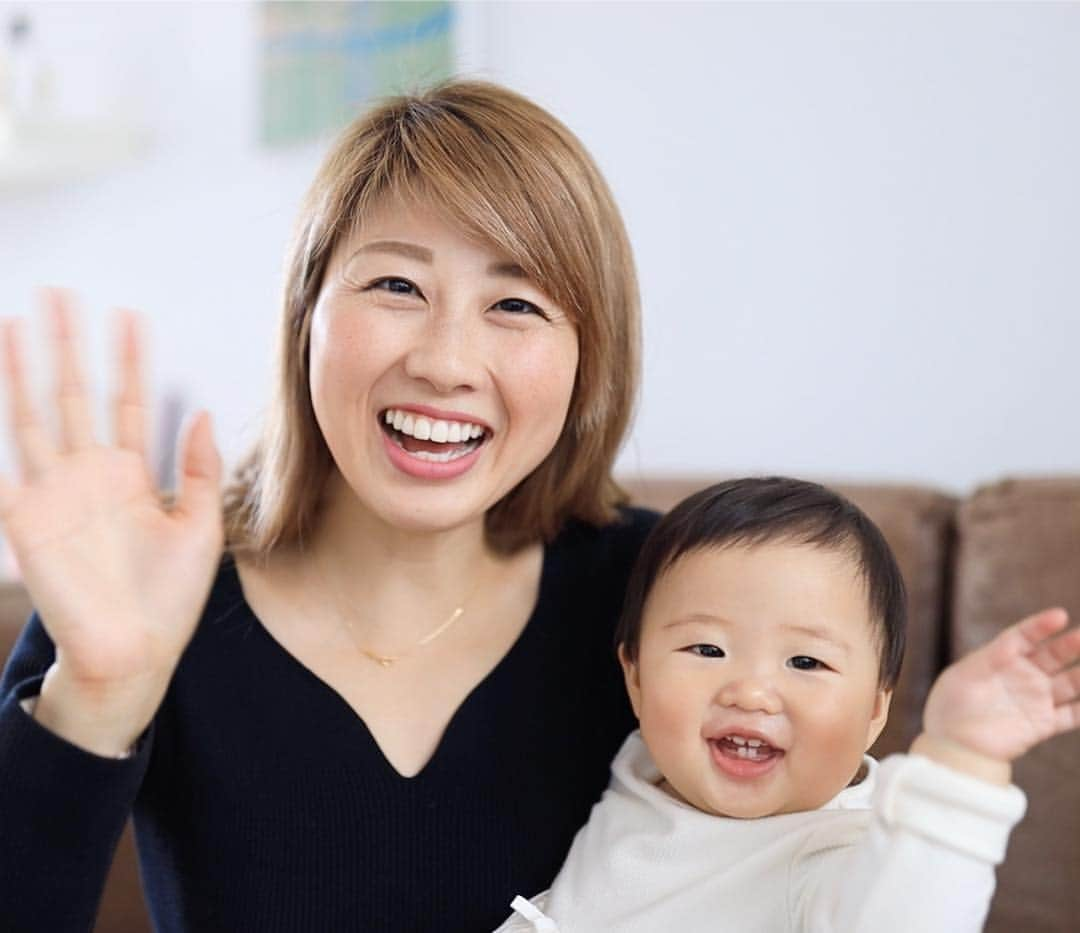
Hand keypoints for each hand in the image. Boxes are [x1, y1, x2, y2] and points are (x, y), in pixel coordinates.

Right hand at [0, 291, 223, 753]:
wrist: (136, 655)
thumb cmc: (169, 599)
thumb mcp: (200, 527)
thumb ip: (198, 470)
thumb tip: (200, 411)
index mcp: (131, 475)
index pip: (128, 402)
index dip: (130, 361)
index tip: (132, 316)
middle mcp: (89, 475)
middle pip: (77, 394)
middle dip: (71, 345)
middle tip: (66, 294)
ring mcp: (54, 494)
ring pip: (36, 416)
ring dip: (26, 370)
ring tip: (23, 320)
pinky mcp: (27, 520)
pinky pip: (3, 471)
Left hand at [918, 608, 1079, 774]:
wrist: (954, 745)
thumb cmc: (952, 705)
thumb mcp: (965, 675)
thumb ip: (990, 657)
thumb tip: (1014, 641)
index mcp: (1001, 659)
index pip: (1025, 636)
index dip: (1042, 625)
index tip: (1060, 616)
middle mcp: (1023, 676)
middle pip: (1054, 655)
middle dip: (1072, 644)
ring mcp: (1036, 699)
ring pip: (1070, 682)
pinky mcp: (1043, 723)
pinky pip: (1073, 715)